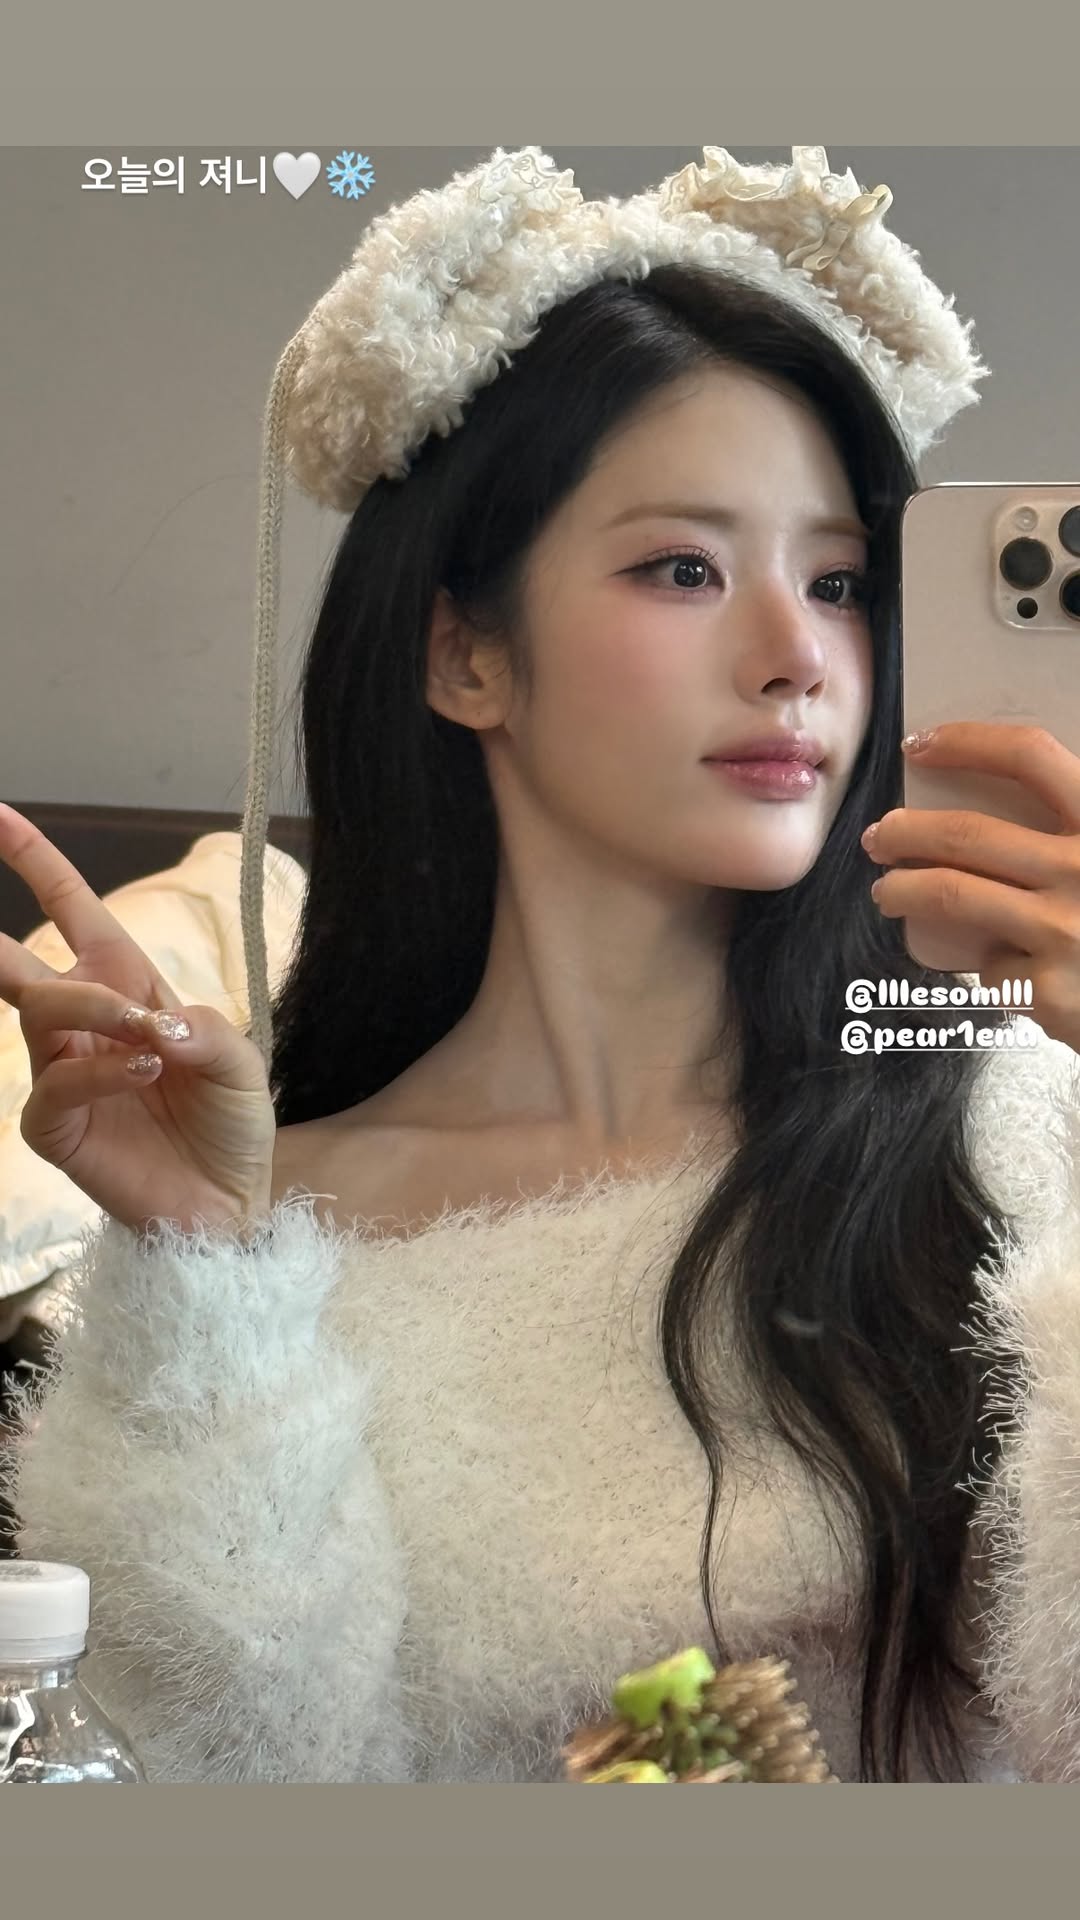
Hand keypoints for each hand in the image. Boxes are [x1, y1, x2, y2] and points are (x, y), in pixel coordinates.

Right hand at [0, 803, 277, 1236]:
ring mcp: (63, 1075)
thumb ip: (202, 1027)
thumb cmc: (232, 1126)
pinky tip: (143, 1072)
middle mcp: (86, 1026)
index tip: (1, 817)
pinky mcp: (55, 1128)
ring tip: (150, 1037)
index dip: (37, 863)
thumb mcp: (240, 1061)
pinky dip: (99, 1071)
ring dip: (96, 1014)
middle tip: (32, 957)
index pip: (73, 912)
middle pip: (22, 968)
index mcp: (128, 989)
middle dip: (1, 946)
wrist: (230, 1205)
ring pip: (42, 1013)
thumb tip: (150, 1020)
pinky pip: (54, 1082)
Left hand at [860, 723, 1079, 1056]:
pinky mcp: (1044, 987)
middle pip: (969, 833)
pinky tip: (1002, 970)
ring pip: (951, 894)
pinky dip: (986, 964)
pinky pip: (987, 964)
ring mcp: (1062, 928)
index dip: (967, 743)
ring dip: (901, 889)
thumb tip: (977, 827)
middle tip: (880, 837)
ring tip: (887, 892)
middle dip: (906, 831)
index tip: (919, 745)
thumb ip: (1066, 834)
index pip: (1031, 757)